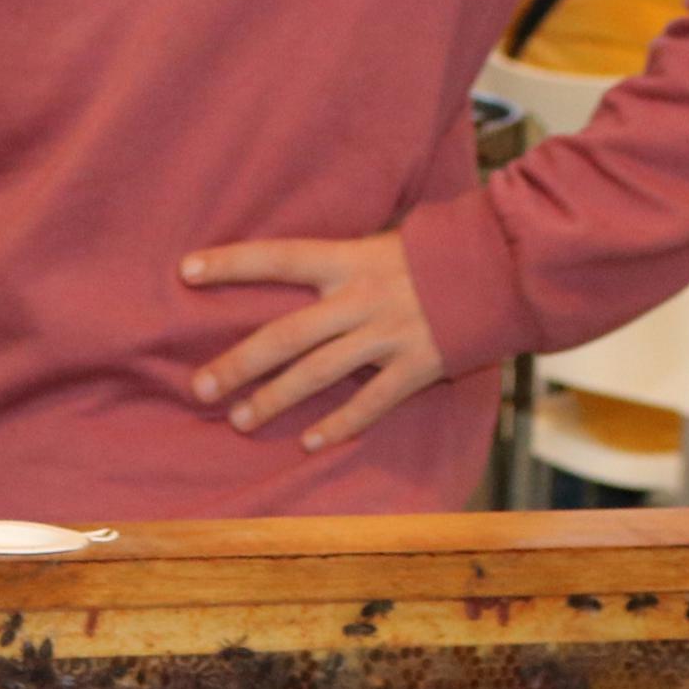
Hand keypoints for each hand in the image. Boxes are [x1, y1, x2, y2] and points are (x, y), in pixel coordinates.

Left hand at [180, 230, 446, 452]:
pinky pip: (371, 402)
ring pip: (319, 373)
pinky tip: (310, 443)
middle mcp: (362, 298)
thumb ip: (339, 265)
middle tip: (200, 387)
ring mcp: (389, 334)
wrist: (502, 269)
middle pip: (287, 334)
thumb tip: (291, 272)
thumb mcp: (380, 245)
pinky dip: (340, 424)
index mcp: (350, 259)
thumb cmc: (435, 255)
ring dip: (275, 398)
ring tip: (240, 419)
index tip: (185, 270)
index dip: (232, 263)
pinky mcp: (418, 365)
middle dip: (239, 363)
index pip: (279, 257)